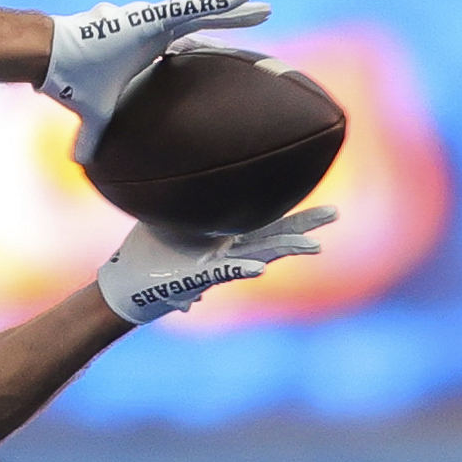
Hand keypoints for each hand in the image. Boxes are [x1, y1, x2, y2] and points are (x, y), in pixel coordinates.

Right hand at [44, 0, 268, 158]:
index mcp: (145, 49)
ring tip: (264, 7)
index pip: (185, 45)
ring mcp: (154, 19)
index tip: (227, 51)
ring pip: (204, 11)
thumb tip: (80, 165)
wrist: (53, 58)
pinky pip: (193, 9)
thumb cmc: (71, 80)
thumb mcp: (93, 114)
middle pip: (202, 22)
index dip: (207, 46)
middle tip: (262, 15)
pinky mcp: (153, 16)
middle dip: (232, 19)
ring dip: (236, 9)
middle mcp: (152, 29)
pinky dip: (220, 4)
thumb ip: (91, 137)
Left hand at [96, 207, 332, 325]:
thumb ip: (182, 201)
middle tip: (335, 214)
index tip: (316, 199)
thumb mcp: (166, 217)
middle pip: (273, 235)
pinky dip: (241, 269)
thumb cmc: (146, 253)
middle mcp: (227, 251)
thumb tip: (188, 174)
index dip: (290, 211)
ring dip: (285, 249)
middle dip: (304, 225)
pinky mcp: (197, 278)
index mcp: (224, 237)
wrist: (125, 288)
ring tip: (314, 246)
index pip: (264, 221)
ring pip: (258, 256)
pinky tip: (260, 268)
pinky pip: (224, 273)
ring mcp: (216, 265)